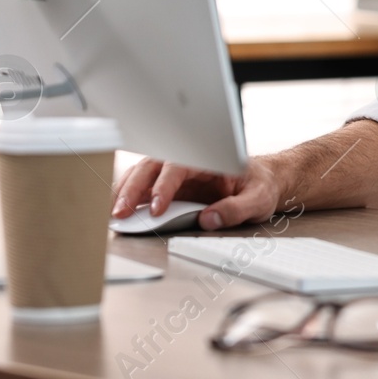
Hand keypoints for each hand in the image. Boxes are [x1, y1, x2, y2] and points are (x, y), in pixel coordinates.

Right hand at [112, 155, 287, 230]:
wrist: (265, 180)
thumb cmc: (261, 185)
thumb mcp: (259, 198)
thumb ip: (236, 208)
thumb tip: (209, 220)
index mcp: (207, 158)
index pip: (178, 167)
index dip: (164, 186)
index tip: (156, 208)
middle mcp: (188, 163)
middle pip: (152, 168)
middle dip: (133, 188)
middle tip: (121, 212)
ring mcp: (177, 175)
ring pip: (142, 175)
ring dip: (125, 192)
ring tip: (113, 213)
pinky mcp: (171, 187)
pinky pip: (145, 188)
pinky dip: (129, 197)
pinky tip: (119, 211)